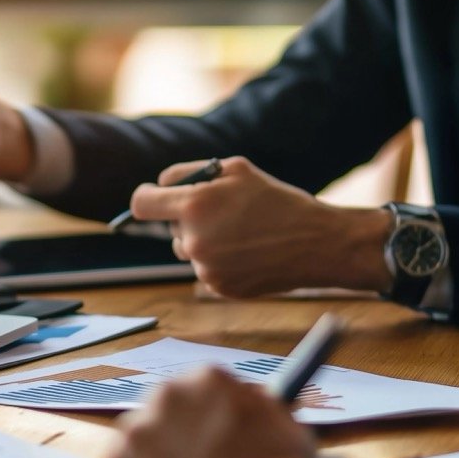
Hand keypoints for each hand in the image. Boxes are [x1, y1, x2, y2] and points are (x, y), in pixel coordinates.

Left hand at [129, 156, 392, 296]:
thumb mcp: (236, 169)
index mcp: (195, 206)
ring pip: (187, 249)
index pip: (142, 204)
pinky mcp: (218, 288)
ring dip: (204, 240)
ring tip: (242, 233)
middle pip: (169, 227)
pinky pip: (206, 268)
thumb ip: (190, 174)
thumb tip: (161, 186)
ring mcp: (205, 269)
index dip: (147, 197)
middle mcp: (193, 241)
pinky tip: (248, 253)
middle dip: (187, 217)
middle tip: (225, 212)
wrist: (316, 243)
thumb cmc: (277, 201)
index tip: (153, 198)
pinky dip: (221, 261)